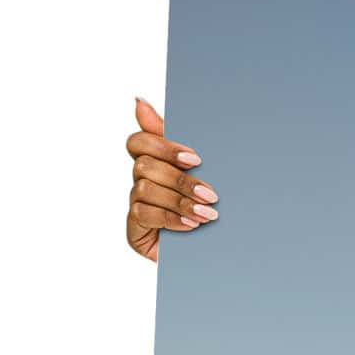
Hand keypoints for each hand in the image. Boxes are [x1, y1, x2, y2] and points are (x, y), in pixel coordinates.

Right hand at [125, 98, 216, 262]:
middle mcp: (141, 181)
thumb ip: (177, 141)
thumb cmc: (210, 207)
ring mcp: (136, 205)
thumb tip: (138, 100)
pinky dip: (170, 219)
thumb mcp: (204, 172)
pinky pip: (143, 214)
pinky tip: (191, 226)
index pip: (139, 142)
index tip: (195, 159)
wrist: (219, 253)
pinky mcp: (134, 229)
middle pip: (144, 166)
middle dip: (180, 180)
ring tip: (208, 215)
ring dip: (180, 201)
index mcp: (155, 162)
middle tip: (211, 194)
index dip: (163, 146)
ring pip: (144, 189)